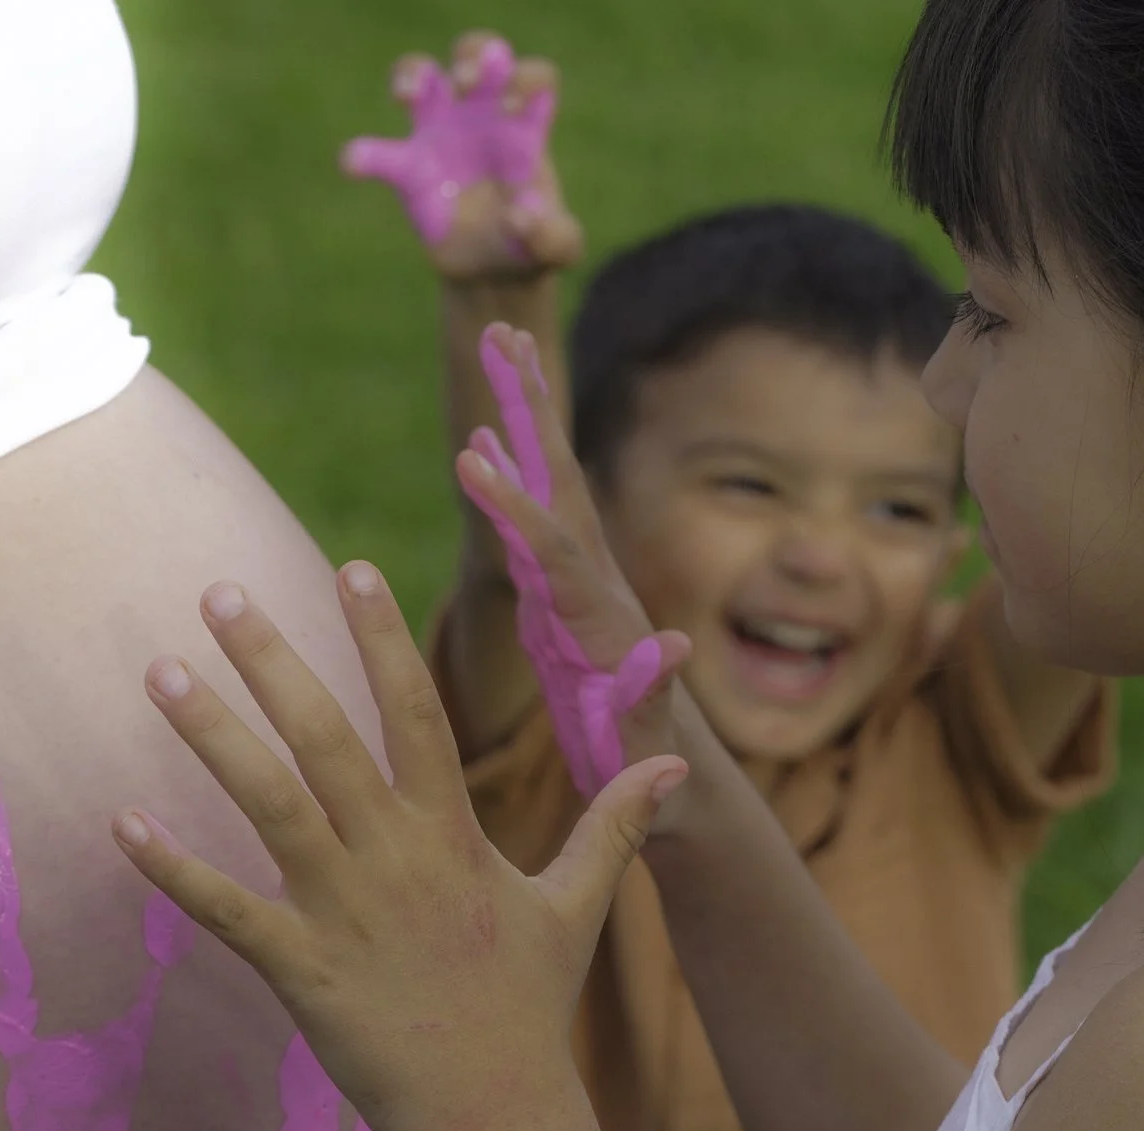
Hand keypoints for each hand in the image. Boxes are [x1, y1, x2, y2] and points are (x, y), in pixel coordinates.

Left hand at [111, 563, 684, 1130]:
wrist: (496, 1115)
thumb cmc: (529, 1010)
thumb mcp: (577, 908)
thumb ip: (615, 827)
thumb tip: (674, 766)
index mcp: (452, 835)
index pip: (414, 711)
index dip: (381, 637)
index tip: (349, 568)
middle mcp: (393, 858)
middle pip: (324, 737)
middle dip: (271, 659)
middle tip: (218, 593)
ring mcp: (343, 911)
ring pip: (268, 803)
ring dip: (213, 735)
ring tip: (161, 672)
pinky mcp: (301, 969)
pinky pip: (226, 910)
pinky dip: (173, 868)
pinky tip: (122, 821)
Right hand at [342, 33, 583, 283]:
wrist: (494, 271)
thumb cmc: (533, 243)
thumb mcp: (557, 247)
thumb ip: (552, 237)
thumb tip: (521, 217)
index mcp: (526, 125)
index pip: (533, 75)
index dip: (523, 78)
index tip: (512, 105)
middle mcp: (483, 115)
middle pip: (478, 53)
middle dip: (472, 57)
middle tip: (466, 84)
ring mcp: (442, 133)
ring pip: (423, 74)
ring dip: (413, 73)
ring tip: (407, 95)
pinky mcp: (409, 168)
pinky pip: (382, 152)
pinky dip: (365, 155)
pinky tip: (353, 164)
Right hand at [458, 322, 704, 795]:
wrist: (673, 785)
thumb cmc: (652, 781)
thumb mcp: (648, 748)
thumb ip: (653, 698)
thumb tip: (673, 643)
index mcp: (603, 620)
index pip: (557, 548)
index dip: (515, 504)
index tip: (469, 455)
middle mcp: (597, 584)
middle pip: (561, 481)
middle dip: (533, 408)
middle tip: (506, 330)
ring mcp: (581, 584)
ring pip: (549, 484)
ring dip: (524, 414)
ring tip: (502, 342)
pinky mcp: (562, 597)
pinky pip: (531, 522)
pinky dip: (506, 476)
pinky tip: (479, 443)